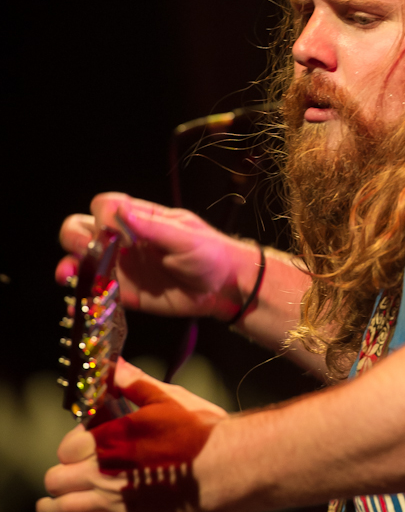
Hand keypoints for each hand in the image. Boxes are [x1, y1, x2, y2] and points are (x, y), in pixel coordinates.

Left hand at [37, 359, 227, 511]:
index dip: (73, 443)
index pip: (69, 445)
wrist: (228, 466)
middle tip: (65, 474)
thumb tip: (115, 365)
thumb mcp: (169, 399)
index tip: (83, 443)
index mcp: (112, 438)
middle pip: (57, 478)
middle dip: (58, 475)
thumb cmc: (201, 430)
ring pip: (62, 509)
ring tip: (47, 506)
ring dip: (51, 507)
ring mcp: (115, 501)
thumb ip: (136, 384)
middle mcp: (105, 471)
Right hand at [57, 193, 259, 319]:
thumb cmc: (211, 254)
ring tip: (70, 276)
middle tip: (90, 253)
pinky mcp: (126, 294)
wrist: (225, 287)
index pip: (104, 206)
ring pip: (82, 261)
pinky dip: (83, 298)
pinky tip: (79, 304)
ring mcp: (123, 267)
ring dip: (71, 267)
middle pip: (82, 229)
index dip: (100, 216)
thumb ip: (152, 226)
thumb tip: (119, 211)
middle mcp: (125, 241)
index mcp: (140, 219)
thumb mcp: (185, 237)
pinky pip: (97, 294)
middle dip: (77, 239)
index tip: (110, 231)